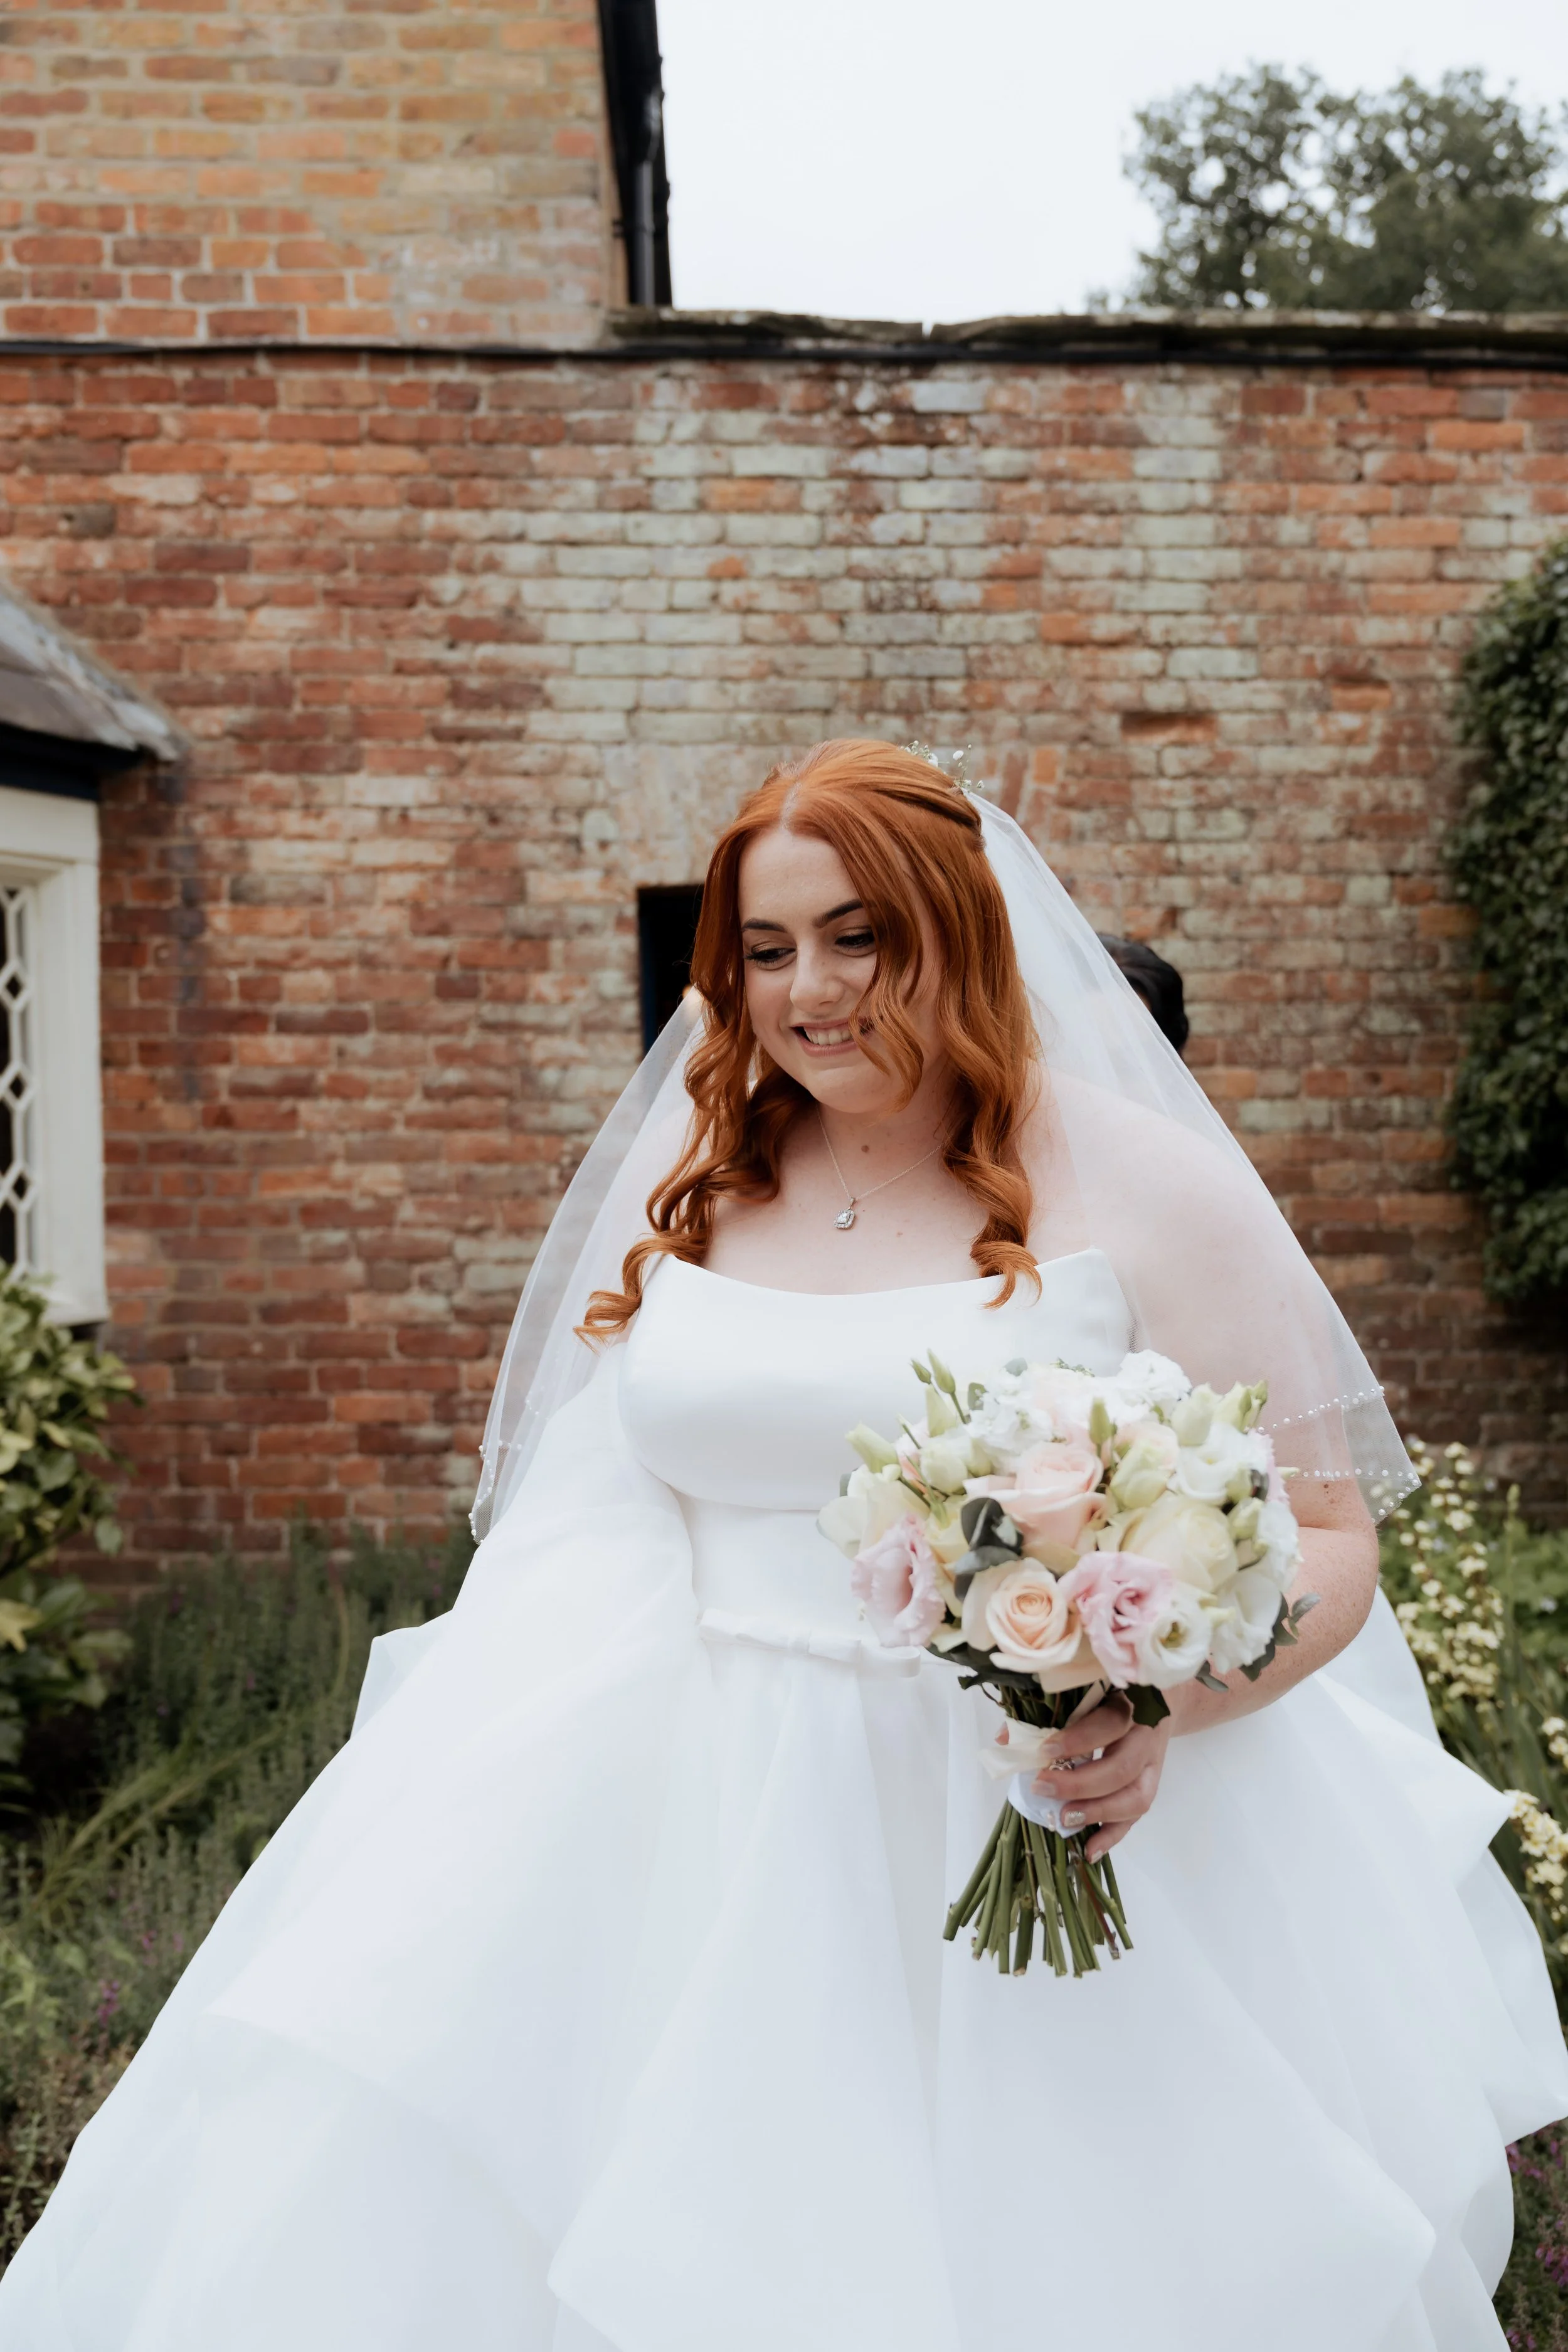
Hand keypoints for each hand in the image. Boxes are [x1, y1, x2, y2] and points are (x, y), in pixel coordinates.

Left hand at [1030, 1694, 1172, 1862]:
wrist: (1160, 1699)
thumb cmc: (1110, 1694)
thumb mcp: (1085, 1693)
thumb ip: (1045, 1713)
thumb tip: (1004, 1740)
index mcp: (1129, 1704)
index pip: (1108, 1724)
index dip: (1078, 1740)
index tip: (1044, 1752)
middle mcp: (1146, 1736)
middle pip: (1122, 1767)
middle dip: (1080, 1784)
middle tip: (1043, 1788)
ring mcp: (1152, 1766)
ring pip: (1136, 1797)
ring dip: (1098, 1812)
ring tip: (1064, 1819)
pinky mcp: (1151, 1787)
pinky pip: (1136, 1817)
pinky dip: (1112, 1836)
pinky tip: (1089, 1850)